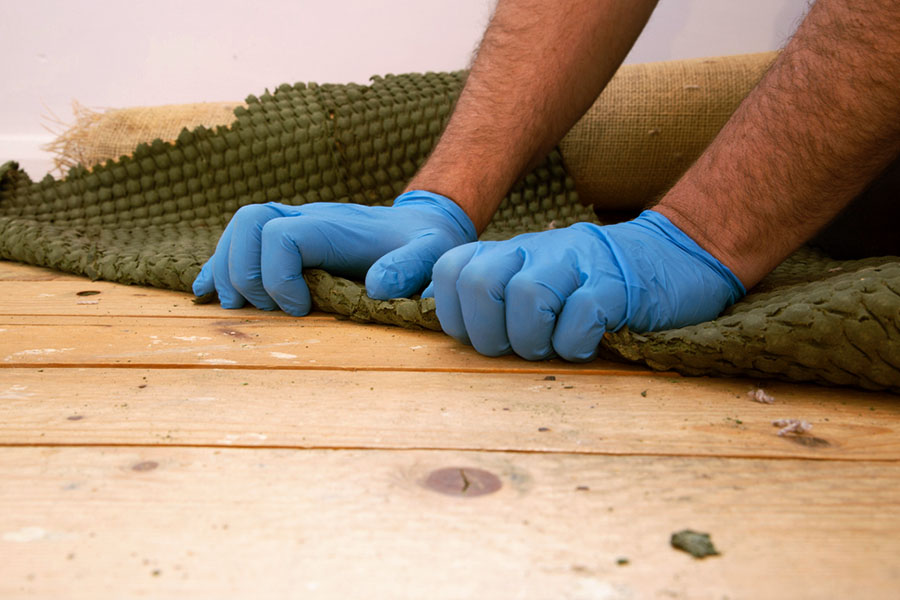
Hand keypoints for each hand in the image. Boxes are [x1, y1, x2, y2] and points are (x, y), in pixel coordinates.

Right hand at [192, 191, 475, 314]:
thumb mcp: (431, 256)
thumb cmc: (425, 245)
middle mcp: (307, 217)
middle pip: (248, 223)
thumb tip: (376, 288)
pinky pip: (241, 240)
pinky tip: (208, 291)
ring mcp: (294, 223)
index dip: (277, 276)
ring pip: (239, 228)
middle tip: (266, 311)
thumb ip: (409, 269)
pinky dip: (220, 265)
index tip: (300, 311)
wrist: (421, 224)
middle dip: (243, 271)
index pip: (280, 235)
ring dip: (227, 268)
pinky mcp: (287, 236)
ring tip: (237, 306)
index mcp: (334, 226)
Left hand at [431, 210, 744, 360]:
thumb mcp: (540, 278)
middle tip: (517, 348)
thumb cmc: (597, 283)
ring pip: (526, 296)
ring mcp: (578, 264)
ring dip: (532, 339)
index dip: (454, 314)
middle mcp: (538, 250)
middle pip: (478, 282)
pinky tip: (588, 345)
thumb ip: (497, 294)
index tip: (481, 337)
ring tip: (553, 347)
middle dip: (488, 332)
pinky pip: (581, 315)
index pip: (450, 270)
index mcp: (513, 252)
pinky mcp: (618, 285)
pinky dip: (577, 343)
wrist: (676, 255)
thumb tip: (448, 324)